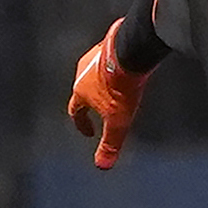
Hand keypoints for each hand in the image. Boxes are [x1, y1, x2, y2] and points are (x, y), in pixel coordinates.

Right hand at [65, 20, 146, 169]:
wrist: (131, 49)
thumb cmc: (121, 86)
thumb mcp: (118, 120)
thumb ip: (110, 142)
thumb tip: (102, 165)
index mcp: (80, 91)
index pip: (75, 110)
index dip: (81, 123)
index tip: (89, 131)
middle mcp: (82, 71)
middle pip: (84, 90)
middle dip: (92, 102)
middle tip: (102, 110)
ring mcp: (95, 54)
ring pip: (94, 73)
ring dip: (102, 84)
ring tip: (114, 91)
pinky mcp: (109, 42)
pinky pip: (108, 58)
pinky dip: (113, 67)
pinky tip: (125, 70)